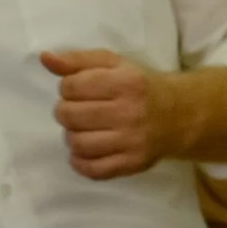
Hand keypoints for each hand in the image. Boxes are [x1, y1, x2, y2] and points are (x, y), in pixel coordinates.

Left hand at [44, 49, 175, 180]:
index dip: (69, 87)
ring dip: (73, 136)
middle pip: (69, 116)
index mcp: (126, 82)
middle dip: (67, 111)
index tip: (81, 90)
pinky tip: (88, 150)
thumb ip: (79, 60)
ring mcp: (132, 141)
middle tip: (79, 110)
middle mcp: (130, 112)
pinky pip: (92, 169)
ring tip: (84, 129)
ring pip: (76, 143)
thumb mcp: (114, 64)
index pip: (71, 86)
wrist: (181, 115)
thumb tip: (45, 58)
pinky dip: (81, 162)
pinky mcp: (132, 164)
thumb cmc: (141, 86)